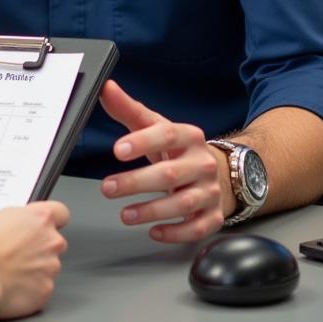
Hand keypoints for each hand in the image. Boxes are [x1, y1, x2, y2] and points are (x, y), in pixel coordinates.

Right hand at [0, 201, 69, 318]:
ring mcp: (50, 268)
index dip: (52, 220)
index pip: (61, 213)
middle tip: (17, 253)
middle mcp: (51, 241)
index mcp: (41, 217)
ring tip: (9, 273)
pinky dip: (29, 290)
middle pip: (54, 243)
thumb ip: (13, 221)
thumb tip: (9, 229)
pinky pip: (41, 290)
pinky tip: (11, 288)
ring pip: (48, 268)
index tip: (42, 226)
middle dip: (40, 248)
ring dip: (34, 271)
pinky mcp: (44, 292)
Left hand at [99, 79, 225, 243]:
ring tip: (125, 214)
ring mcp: (210, 191)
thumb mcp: (156, 127)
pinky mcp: (213, 216)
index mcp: (189, 136)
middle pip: (170, 174)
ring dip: (151, 210)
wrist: (216, 173)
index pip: (166, 135)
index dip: (142, 142)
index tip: (117, 150)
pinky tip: (154, 232)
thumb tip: (105, 88)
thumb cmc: (178, 149)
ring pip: (183, 204)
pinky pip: (196, 228)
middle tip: (108, 188)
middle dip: (136, 182)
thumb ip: (129, 109)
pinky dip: (175, 233)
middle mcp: (202, 162)